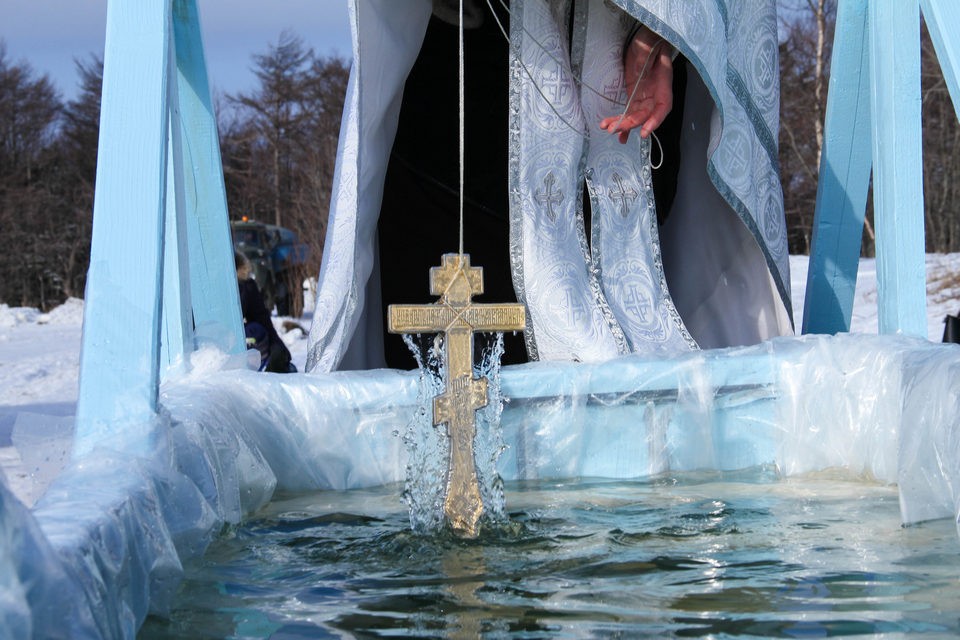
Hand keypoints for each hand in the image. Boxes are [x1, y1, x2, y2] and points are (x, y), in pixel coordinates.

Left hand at [599, 25, 673, 143]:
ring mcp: (644, 96)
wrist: (645, 39)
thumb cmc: (650, 40)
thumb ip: (645, 57)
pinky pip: (629, 112)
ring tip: (609, 129)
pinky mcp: (634, 96)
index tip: (645, 131)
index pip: (663, 106)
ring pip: (635, 116)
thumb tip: (638, 70)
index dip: (655, 120)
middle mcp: (655, 93)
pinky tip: (615, 132)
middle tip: (616, 128)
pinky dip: (622, 123)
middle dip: (631, 123)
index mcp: (663, 82)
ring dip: (623, 125)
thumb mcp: (648, 44)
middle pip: (645, 114)